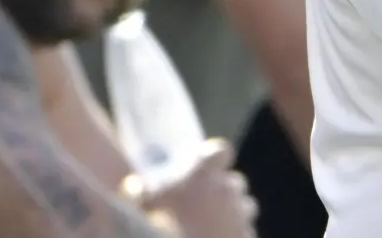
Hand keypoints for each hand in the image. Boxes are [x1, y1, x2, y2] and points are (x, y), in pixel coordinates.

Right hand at [126, 139, 257, 237]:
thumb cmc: (158, 226)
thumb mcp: (140, 204)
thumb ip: (141, 190)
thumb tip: (134, 185)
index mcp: (204, 174)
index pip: (221, 151)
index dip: (213, 157)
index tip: (203, 166)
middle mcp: (228, 190)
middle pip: (235, 182)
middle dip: (222, 191)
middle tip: (202, 205)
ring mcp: (241, 214)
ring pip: (245, 207)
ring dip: (232, 214)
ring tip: (210, 227)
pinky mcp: (247, 236)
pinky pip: (246, 231)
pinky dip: (235, 236)